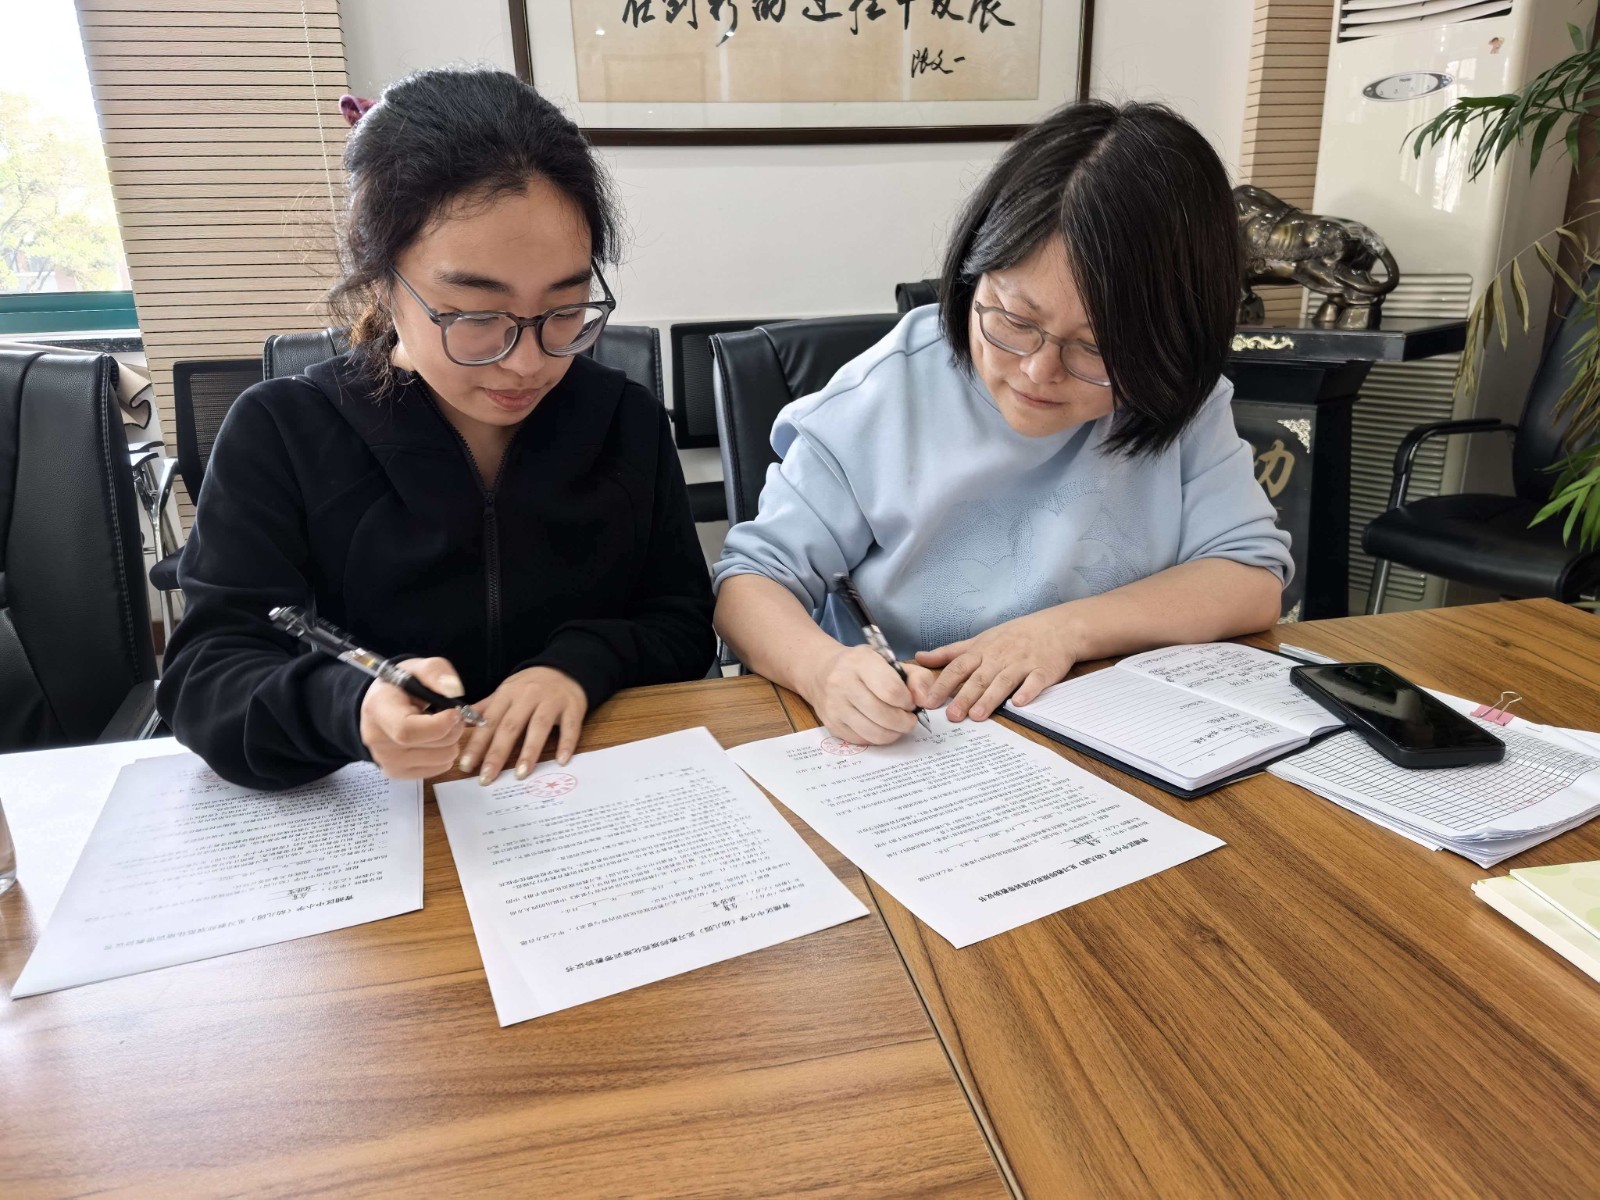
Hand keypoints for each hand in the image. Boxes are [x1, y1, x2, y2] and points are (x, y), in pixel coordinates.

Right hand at [359, 657, 467, 779]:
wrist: (378, 706)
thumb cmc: (399, 686)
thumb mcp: (415, 667)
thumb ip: (435, 671)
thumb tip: (454, 690)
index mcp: (379, 711)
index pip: (408, 731)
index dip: (440, 724)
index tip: (455, 711)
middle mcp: (378, 742)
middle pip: (433, 746)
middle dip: (454, 729)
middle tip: (453, 715)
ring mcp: (387, 762)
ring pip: (442, 759)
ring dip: (451, 741)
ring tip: (440, 726)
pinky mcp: (397, 773)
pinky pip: (438, 769)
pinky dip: (445, 754)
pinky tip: (433, 740)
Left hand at [457, 666, 587, 784]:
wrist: (566, 668)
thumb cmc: (531, 685)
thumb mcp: (506, 691)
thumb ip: (485, 708)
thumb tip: (459, 721)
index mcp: (507, 694)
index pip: (489, 721)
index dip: (477, 744)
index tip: (466, 766)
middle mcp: (528, 696)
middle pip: (510, 726)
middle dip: (497, 753)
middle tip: (488, 777)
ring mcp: (552, 701)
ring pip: (539, 727)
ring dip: (529, 751)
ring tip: (521, 774)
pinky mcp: (573, 707)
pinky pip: (570, 727)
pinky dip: (566, 744)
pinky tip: (561, 761)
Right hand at [804, 644, 936, 745]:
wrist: (822, 671)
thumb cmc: (863, 666)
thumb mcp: (891, 661)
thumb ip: (917, 678)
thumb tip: (925, 702)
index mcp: (860, 662)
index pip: (891, 690)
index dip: (908, 702)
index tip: (910, 702)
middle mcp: (842, 683)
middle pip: (885, 716)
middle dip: (905, 722)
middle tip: (908, 718)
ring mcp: (834, 706)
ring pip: (874, 733)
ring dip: (894, 733)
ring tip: (897, 724)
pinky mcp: (831, 725)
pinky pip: (863, 741)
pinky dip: (877, 738)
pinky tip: (880, 727)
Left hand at [915, 610, 1080, 721]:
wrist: (1056, 627)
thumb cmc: (1014, 636)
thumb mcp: (980, 639)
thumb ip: (950, 652)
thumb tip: (919, 658)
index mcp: (982, 650)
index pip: (958, 667)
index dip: (943, 684)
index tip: (929, 701)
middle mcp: (1000, 656)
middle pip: (979, 678)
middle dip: (964, 696)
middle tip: (951, 715)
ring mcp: (1022, 663)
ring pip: (1003, 681)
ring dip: (990, 698)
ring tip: (977, 716)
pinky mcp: (1044, 670)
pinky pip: (1035, 681)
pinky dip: (1028, 692)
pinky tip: (1019, 704)